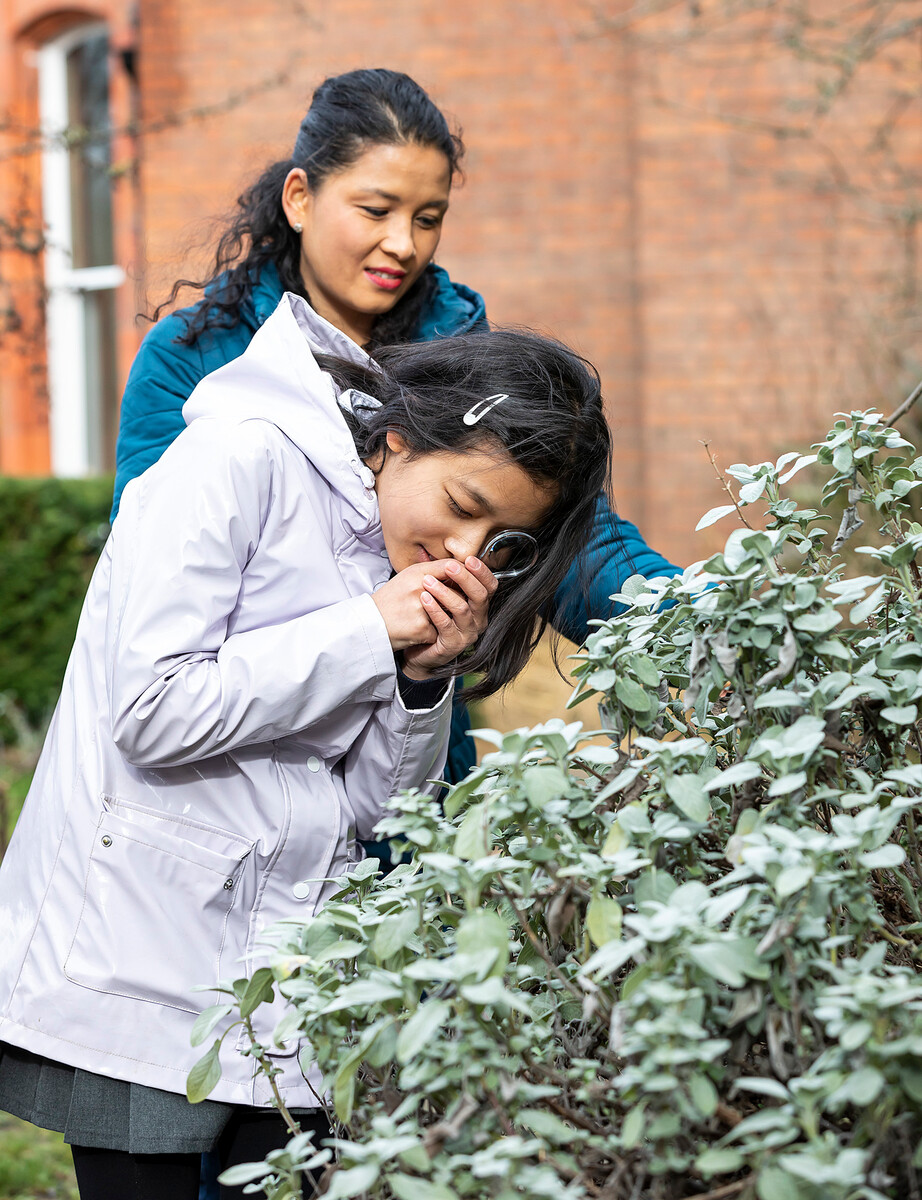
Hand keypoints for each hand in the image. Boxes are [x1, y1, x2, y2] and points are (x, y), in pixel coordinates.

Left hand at [371, 557, 496, 678]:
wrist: (419, 650)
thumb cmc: (431, 620)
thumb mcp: (443, 597)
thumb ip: (450, 581)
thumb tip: (452, 557)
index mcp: (479, 606)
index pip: (490, 586)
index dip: (482, 572)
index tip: (469, 559)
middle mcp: (478, 620)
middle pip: (480, 596)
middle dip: (465, 578)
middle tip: (449, 566)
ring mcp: (467, 634)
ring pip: (462, 609)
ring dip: (445, 592)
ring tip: (427, 581)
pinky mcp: (453, 645)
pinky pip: (445, 625)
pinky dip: (435, 609)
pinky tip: (424, 598)